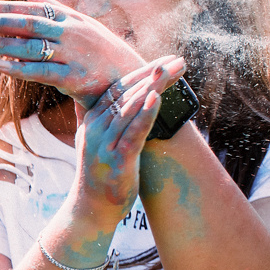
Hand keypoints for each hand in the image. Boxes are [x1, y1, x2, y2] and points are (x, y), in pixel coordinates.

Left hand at [0, 0, 144, 101]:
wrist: (127, 79)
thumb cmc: (99, 50)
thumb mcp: (80, 23)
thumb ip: (52, 7)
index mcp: (71, 19)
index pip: (34, 9)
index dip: (8, 8)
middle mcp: (72, 34)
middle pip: (30, 25)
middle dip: (1, 22)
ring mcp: (73, 55)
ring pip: (32, 48)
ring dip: (4, 44)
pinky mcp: (73, 77)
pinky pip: (41, 72)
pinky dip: (19, 68)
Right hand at [70, 57, 179, 216]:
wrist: (91, 210)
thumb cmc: (100, 176)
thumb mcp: (97, 142)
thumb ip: (100, 120)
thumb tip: (101, 99)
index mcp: (92, 121)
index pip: (118, 88)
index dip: (142, 72)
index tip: (166, 60)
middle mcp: (95, 128)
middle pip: (127, 94)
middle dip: (154, 75)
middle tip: (178, 60)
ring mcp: (104, 144)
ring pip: (130, 108)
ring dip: (153, 86)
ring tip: (171, 69)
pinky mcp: (115, 160)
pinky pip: (133, 132)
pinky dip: (146, 114)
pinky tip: (157, 98)